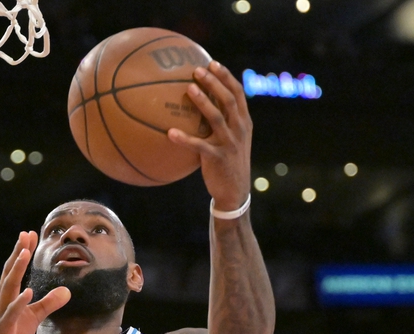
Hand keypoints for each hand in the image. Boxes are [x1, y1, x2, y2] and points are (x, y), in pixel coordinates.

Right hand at [0, 232, 69, 333]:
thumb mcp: (33, 317)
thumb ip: (48, 303)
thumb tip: (67, 291)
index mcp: (8, 295)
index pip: (15, 269)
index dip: (22, 251)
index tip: (30, 234)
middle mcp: (1, 300)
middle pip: (10, 272)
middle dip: (17, 253)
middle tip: (25, 234)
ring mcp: (0, 313)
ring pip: (8, 288)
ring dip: (16, 270)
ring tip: (24, 254)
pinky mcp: (2, 328)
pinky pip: (10, 313)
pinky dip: (18, 303)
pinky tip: (27, 292)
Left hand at [167, 61, 251, 212]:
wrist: (235, 191)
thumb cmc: (228, 163)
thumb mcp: (231, 140)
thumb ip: (223, 123)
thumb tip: (201, 106)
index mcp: (244, 122)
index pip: (238, 94)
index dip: (226, 77)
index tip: (213, 63)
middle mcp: (239, 129)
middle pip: (228, 100)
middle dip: (214, 82)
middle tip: (197, 70)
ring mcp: (229, 143)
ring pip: (216, 117)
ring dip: (203, 102)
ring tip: (188, 88)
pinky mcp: (217, 158)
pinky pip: (199, 145)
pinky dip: (184, 139)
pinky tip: (170, 132)